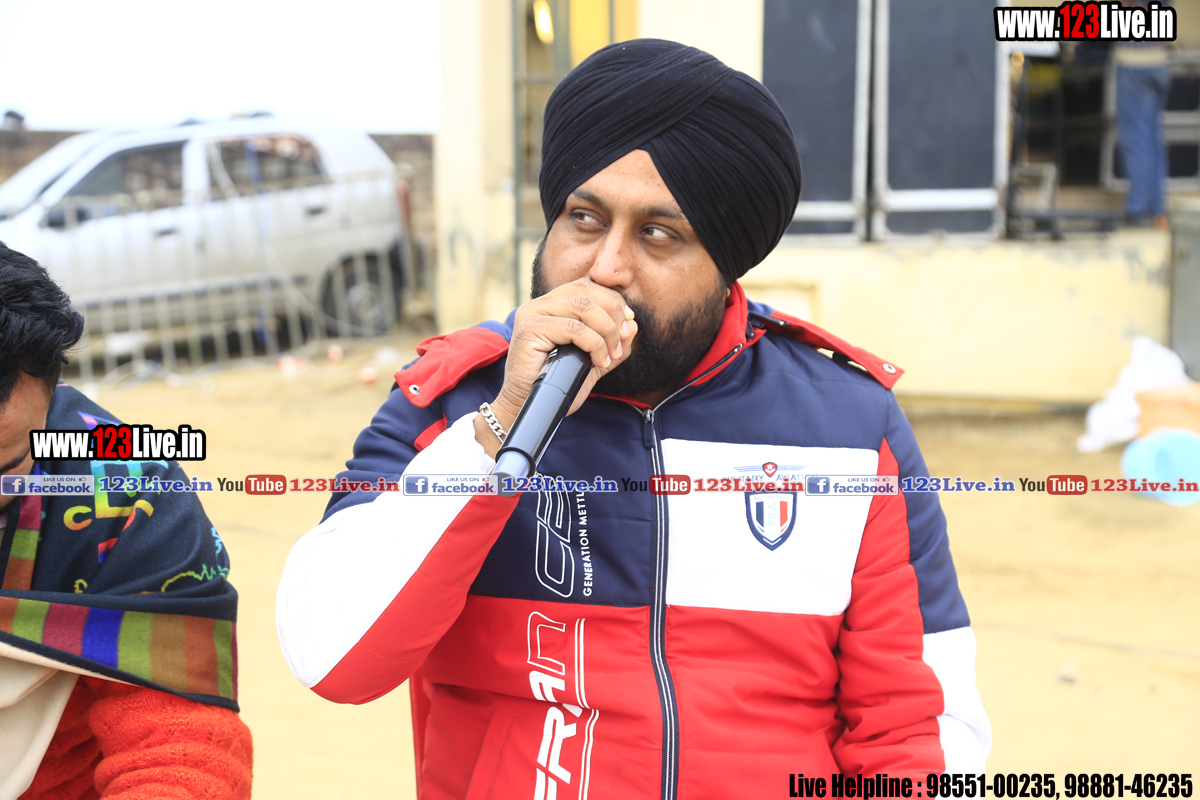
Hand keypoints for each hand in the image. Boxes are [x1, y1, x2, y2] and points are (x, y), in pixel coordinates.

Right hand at [474, 279, 636, 458]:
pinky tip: (598, 361)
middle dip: (613, 315)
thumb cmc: (557, 386)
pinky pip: (573, 328)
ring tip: (610, 355)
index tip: (628, 323)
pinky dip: (594, 344)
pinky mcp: (530, 329)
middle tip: (622, 341)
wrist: (528, 407)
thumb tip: (633, 326)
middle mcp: (539, 304)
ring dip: (606, 331)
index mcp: (551, 305)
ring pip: (582, 306)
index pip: (587, 287)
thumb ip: (612, 345)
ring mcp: (532, 314)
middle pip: (586, 292)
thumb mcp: (592, 363)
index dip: (612, 301)